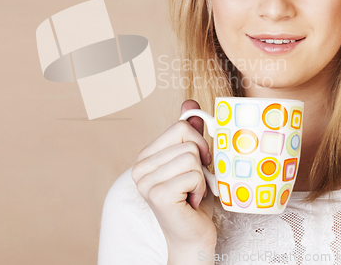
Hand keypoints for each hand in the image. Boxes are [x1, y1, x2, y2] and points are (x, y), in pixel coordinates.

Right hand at [131, 100, 216, 258]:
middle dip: (201, 162)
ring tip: (191, 193)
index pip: (180, 126)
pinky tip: (191, 202)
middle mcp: (139, 167)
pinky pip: (194, 174)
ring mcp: (146, 181)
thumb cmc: (194, 199)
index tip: (199, 163)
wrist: (193, 237)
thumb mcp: (194, 161)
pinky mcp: (158, 194)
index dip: (198, 142)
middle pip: (187, 140)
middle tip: (194, 183)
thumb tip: (190, 105)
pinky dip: (201, 189)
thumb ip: (189, 134)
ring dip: (201, 177)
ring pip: (192, 156)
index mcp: (145, 156)